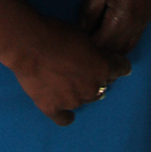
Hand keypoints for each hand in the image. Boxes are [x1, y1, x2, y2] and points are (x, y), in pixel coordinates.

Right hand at [8, 12, 130, 124]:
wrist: (29, 44)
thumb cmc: (57, 33)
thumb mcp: (84, 36)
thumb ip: (95, 52)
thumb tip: (94, 59)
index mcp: (103, 67)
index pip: (121, 68)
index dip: (117, 62)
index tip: (114, 61)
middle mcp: (92, 88)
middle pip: (103, 86)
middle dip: (96, 77)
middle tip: (82, 68)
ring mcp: (73, 101)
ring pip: (84, 100)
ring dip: (80, 91)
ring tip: (66, 80)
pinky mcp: (53, 108)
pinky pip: (65, 118)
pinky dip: (66, 114)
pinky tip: (65, 110)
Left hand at [78, 0, 150, 53]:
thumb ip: (89, 10)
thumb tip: (81, 28)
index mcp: (123, 18)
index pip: (101, 46)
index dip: (86, 48)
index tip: (74, 45)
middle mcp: (136, 25)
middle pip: (113, 52)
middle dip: (97, 52)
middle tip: (81, 46)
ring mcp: (143, 23)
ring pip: (124, 50)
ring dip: (109, 50)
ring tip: (94, 41)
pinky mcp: (146, 17)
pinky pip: (132, 40)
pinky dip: (120, 44)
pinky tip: (110, 35)